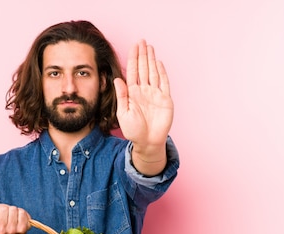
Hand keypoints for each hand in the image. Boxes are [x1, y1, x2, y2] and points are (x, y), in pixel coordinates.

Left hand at [113, 40, 172, 158]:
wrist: (147, 142)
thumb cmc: (133, 131)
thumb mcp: (123, 113)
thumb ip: (122, 96)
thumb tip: (117, 79)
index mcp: (133, 93)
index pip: (133, 72)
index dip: (133, 59)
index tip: (134, 46)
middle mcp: (144, 91)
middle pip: (143, 69)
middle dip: (142, 55)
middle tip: (142, 41)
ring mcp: (155, 94)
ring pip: (153, 72)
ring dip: (152, 60)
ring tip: (150, 47)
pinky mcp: (165, 99)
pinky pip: (164, 83)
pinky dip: (162, 73)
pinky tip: (159, 63)